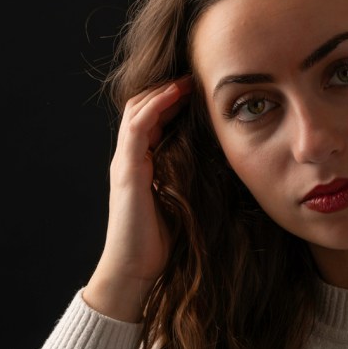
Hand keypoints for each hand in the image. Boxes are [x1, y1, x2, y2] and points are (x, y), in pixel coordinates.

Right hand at [82, 77, 192, 321]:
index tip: (199, 90)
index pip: (150, 119)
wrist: (136, 271)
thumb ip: (191, 180)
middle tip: (195, 77)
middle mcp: (129, 159)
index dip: (171, 101)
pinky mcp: (127, 172)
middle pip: (140, 108)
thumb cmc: (162, 244)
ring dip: (162, 91)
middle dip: (165, 89)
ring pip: (136, 111)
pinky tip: (175, 94)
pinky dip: (155, 106)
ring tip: (187, 79)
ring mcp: (125, 164)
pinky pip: (137, 128)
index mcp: (141, 165)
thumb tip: (222, 166)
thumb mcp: (182, 202)